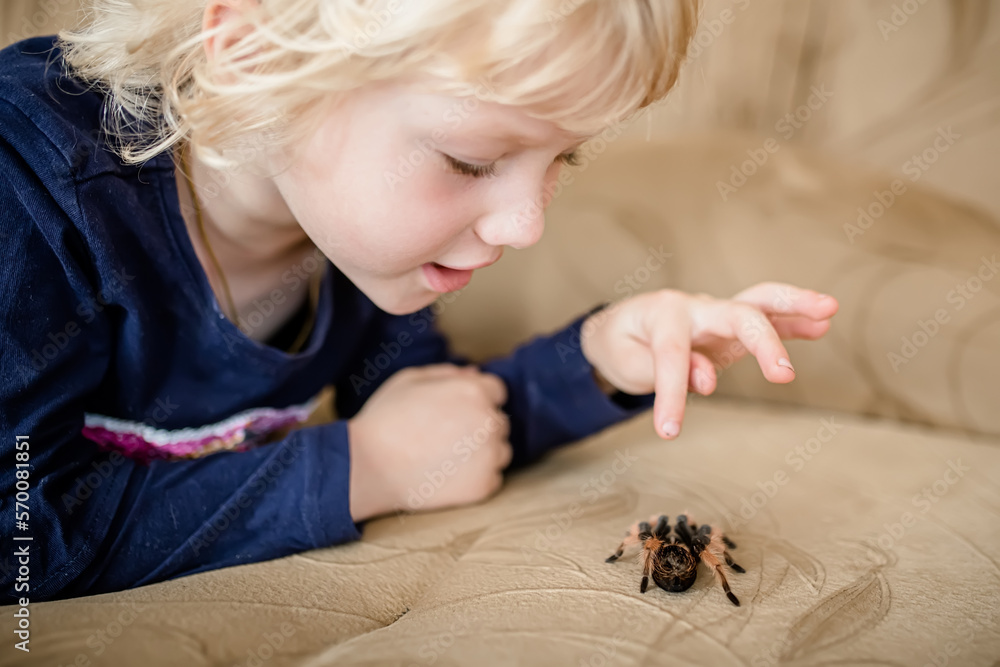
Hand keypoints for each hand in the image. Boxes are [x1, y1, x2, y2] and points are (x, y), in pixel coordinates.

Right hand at [347, 363, 511, 521]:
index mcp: (474, 391)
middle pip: (499, 421)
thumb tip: (475, 374)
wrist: (368, 466)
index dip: (476, 400)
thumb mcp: (410, 380)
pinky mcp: (483, 486)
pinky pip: (493, 479)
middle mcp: (489, 422)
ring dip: (483, 453)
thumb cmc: (385, 419)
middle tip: (445, 436)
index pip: (497, 391)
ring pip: (501, 451)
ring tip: (446, 457)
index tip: (454, 413)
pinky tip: (449, 475)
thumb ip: (448, 373)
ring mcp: (489, 456)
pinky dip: (477, 478)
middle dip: (479, 426)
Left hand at [580, 282, 838, 439]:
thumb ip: (660, 371)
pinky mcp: (730, 327)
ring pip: (759, 302)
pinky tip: (823, 322)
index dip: (672, 395)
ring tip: (829, 309)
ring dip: (794, 305)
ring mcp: (715, 314)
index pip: (672, 356)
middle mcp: (694, 308)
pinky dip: (793, 319)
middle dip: (762, 342)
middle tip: (785, 376)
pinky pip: (765, 317)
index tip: (669, 431)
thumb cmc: (622, 345)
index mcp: (662, 316)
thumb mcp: (627, 362)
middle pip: (734, 315)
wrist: (618, 327)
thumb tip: (706, 378)